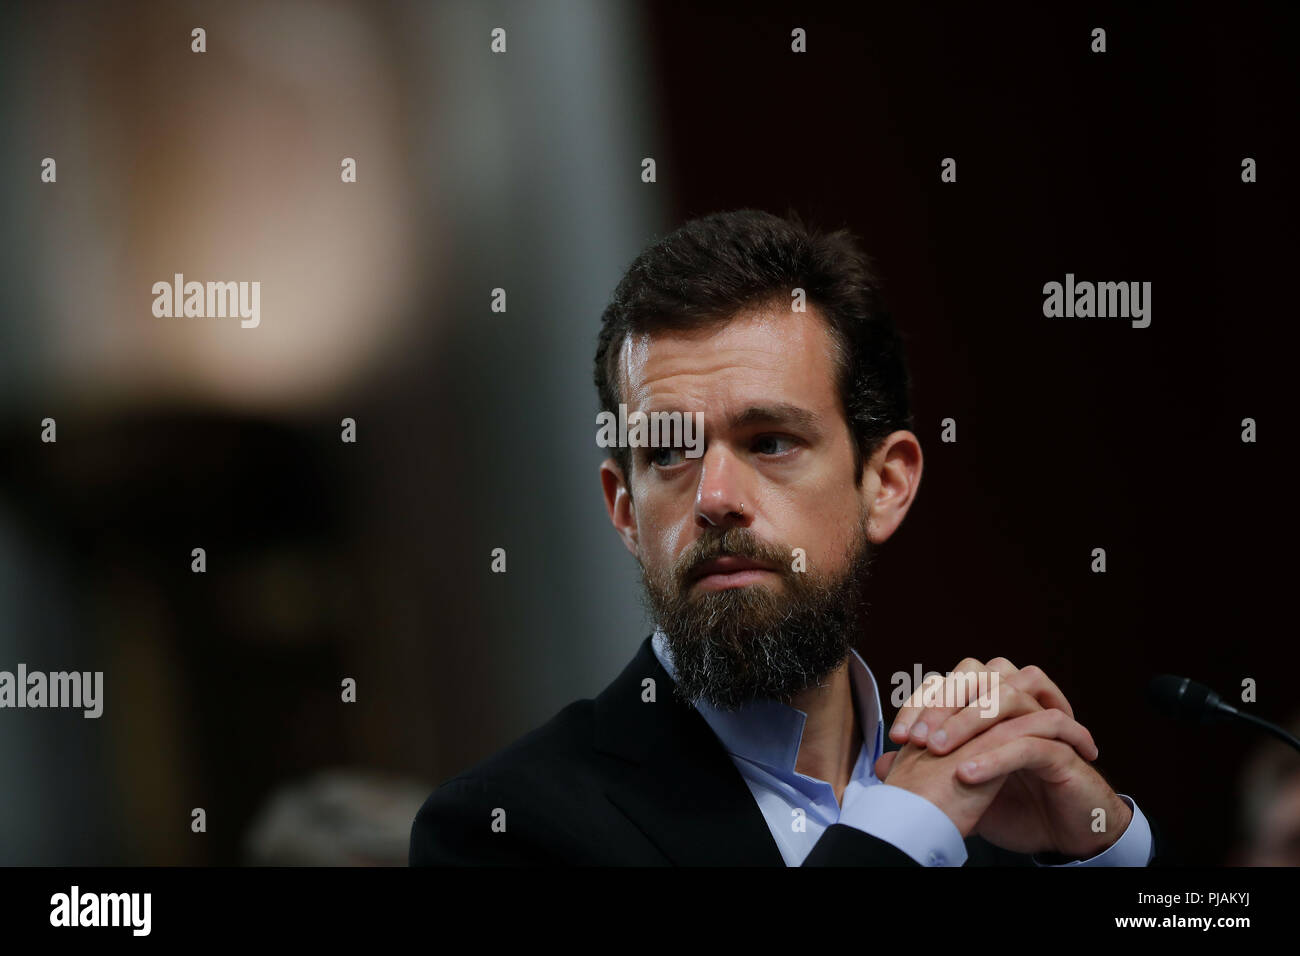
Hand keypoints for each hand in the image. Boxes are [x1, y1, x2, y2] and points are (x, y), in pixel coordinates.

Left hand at [878, 658, 1131, 856]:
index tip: (898, 737)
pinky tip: (969, 773)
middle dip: (942, 704)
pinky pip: (1033, 739)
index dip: (922, 702)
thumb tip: (885, 762)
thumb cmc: (1018, 805)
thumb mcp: (964, 789)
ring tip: (940, 750)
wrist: (1068, 834)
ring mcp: (1044, 720)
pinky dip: (998, 753)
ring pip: (1008, 696)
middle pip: (979, 676)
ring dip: (970, 719)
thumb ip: (928, 770)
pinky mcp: (1066, 748)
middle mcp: (1019, 703)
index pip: (953, 682)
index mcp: (993, 706)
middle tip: (917, 740)